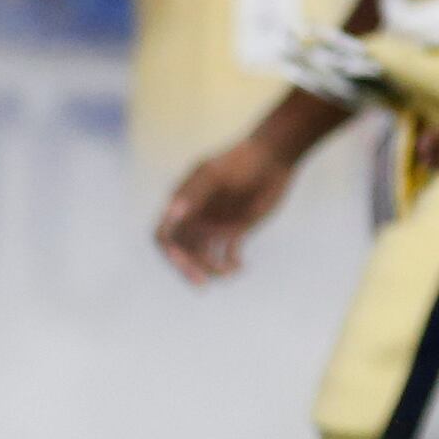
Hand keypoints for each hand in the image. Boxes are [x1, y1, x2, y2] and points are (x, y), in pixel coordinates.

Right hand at [158, 133, 295, 283]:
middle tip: (202, 282)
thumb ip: (194, 192)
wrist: (274, 155)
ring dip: (211, 269)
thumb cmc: (241, 161)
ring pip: (203, 257)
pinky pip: (227, 255)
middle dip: (189, 268)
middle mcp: (195, 219)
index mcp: (183, 205)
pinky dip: (230, 264)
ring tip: (229, 272)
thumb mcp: (215, 173)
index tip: (182, 263)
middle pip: (182, 252)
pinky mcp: (235, 230)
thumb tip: (171, 214)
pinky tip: (239, 267)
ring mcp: (214, 226)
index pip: (164, 236)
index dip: (168, 252)